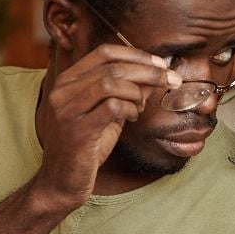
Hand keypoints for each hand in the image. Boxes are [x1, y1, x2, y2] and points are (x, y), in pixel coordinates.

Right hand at [32, 44, 179, 209]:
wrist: (63, 181)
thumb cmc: (88, 146)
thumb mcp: (109, 112)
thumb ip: (128, 91)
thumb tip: (157, 74)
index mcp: (68, 80)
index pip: (104, 52)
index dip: (137, 54)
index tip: (161, 63)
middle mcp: (63, 90)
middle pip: (112, 67)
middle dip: (148, 72)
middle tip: (171, 80)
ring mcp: (67, 109)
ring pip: (111, 83)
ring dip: (137, 93)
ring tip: (140, 107)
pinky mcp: (77, 130)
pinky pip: (112, 107)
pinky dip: (130, 109)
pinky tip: (132, 118)